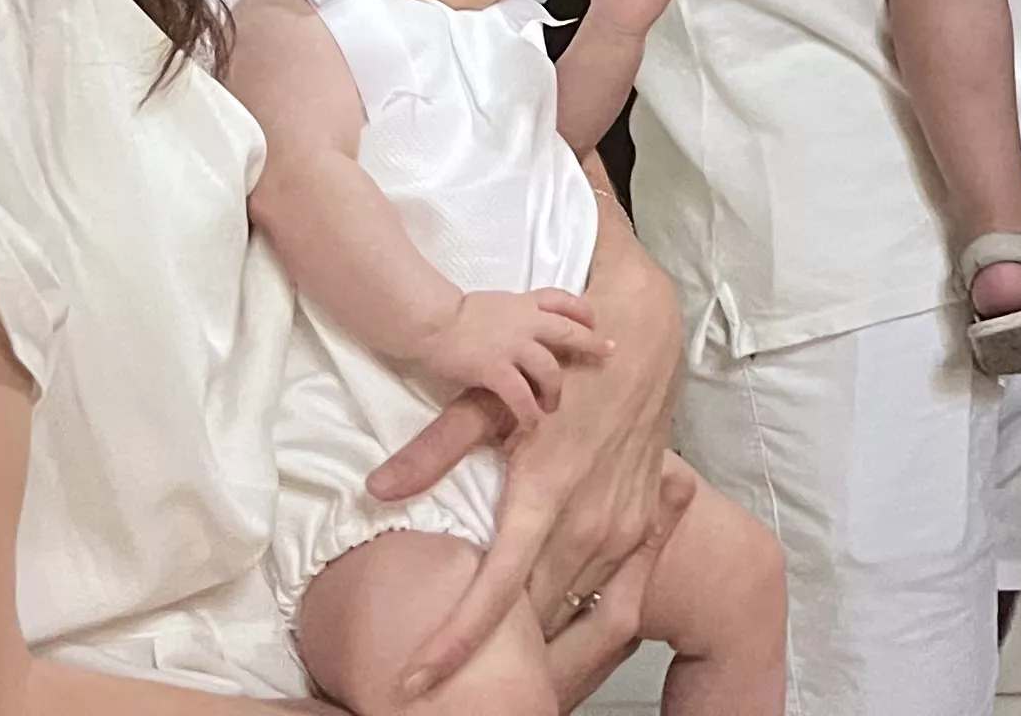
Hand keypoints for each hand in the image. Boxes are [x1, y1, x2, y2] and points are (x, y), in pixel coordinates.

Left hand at [378, 201, 683, 695]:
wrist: (643, 340)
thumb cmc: (560, 367)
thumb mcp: (491, 399)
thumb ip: (435, 450)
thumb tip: (377, 488)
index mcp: (545, 495)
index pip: (496, 591)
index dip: (454, 643)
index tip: (416, 680)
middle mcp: (589, 522)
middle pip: (531, 613)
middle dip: (493, 642)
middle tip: (443, 653)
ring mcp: (621, 528)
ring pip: (567, 604)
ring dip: (532, 622)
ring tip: (496, 636)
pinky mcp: (640, 525)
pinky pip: (598, 584)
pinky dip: (565, 595)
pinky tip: (542, 597)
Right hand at [405, 285, 605, 435]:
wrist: (431, 321)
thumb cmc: (450, 313)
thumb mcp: (489, 306)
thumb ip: (507, 317)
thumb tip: (512, 331)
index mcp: (520, 303)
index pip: (559, 299)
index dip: (580, 309)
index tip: (593, 319)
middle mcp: (523, 322)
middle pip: (567, 330)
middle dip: (590, 342)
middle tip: (608, 352)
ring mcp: (512, 346)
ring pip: (549, 368)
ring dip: (555, 390)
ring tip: (553, 407)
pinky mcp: (496, 369)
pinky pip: (521, 395)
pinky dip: (529, 412)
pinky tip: (532, 424)